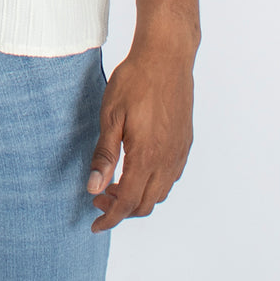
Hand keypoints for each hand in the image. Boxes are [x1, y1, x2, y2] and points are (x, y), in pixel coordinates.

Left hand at [86, 40, 195, 231]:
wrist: (167, 56)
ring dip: (138, 196)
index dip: (110, 218)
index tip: (95, 224)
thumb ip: (104, 154)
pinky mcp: (185, 141)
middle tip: (99, 198)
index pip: (128, 202)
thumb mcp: (111, 115)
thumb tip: (94, 187)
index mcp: (147, 156)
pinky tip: (137, 167)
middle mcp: (168, 159)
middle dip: (121, 209)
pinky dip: (153, 183)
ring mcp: (179, 151)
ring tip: (115, 182)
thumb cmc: (135, 80)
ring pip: (160, 192)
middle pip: (145, 203)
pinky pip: (171, 176)